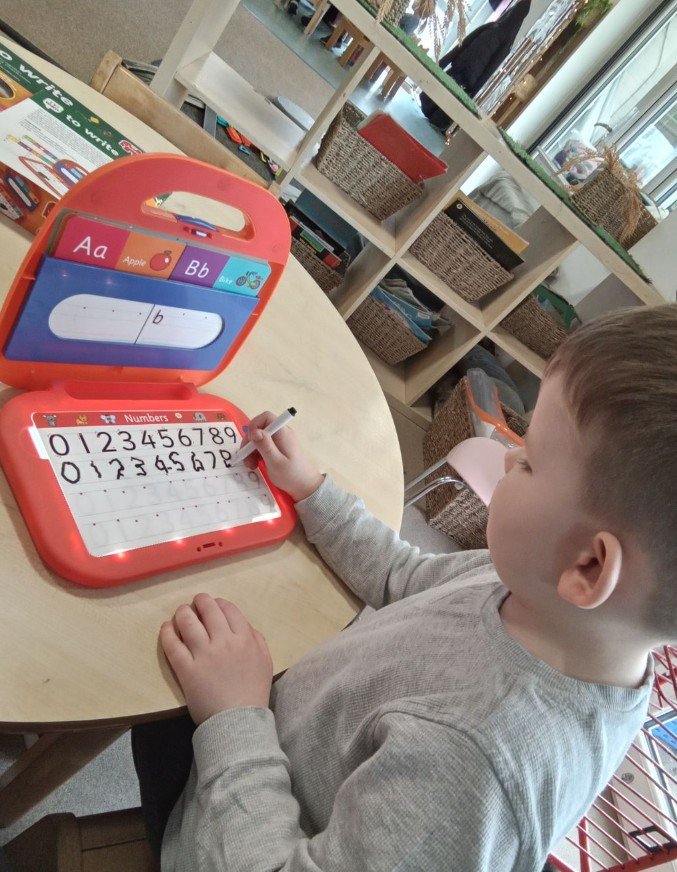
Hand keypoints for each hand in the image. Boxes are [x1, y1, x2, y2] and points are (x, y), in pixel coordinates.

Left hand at [160, 594, 273, 724]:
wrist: (238, 721)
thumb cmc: (253, 692)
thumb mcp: (266, 662)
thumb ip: (257, 640)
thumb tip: (245, 626)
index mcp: (245, 638)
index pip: (228, 609)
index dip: (218, 603)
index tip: (213, 605)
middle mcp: (224, 641)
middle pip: (208, 610)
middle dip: (200, 602)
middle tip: (195, 603)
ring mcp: (204, 654)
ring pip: (188, 622)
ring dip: (182, 613)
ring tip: (180, 613)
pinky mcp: (186, 669)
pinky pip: (172, 644)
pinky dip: (167, 632)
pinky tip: (166, 628)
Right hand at [241, 410, 323, 501]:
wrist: (306, 487)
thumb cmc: (291, 476)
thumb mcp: (275, 462)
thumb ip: (265, 445)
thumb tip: (254, 431)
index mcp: (283, 433)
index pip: (266, 417)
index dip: (254, 425)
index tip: (249, 442)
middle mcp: (282, 434)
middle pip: (261, 429)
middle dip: (250, 442)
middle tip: (245, 458)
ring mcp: (282, 442)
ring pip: (261, 439)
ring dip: (252, 450)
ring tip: (251, 465)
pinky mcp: (280, 449)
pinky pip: (265, 446)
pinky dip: (258, 454)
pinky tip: (256, 465)